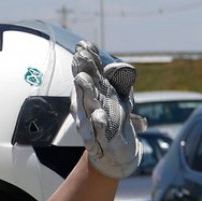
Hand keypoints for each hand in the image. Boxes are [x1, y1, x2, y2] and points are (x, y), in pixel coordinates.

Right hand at [71, 41, 145, 178]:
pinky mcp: (97, 141)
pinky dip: (96, 124)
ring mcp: (89, 124)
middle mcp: (87, 107)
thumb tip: (119, 66)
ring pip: (84, 107)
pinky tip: (99, 116)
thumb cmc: (116, 120)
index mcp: (93, 93)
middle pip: (82, 87)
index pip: (89, 74)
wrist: (115, 154)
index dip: (87, 60)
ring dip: (83, 93)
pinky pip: (95, 132)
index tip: (84, 44)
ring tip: (82, 78)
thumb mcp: (123, 97)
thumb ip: (121, 81)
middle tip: (79, 56)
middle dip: (81, 70)